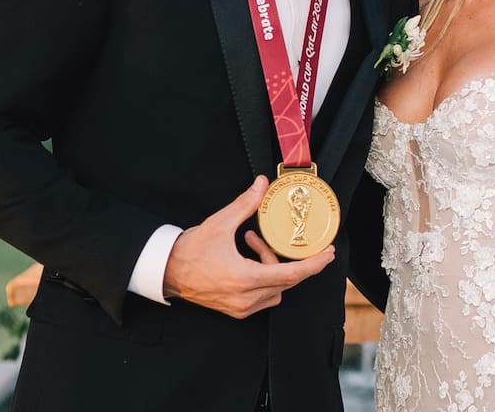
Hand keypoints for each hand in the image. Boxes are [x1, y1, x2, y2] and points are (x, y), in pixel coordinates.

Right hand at [162, 175, 334, 318]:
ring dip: (272, 266)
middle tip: (293, 241)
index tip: (328, 253)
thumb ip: (245, 204)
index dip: (314, 265)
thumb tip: (262, 184)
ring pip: (276, 288)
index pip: (291, 275)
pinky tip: (248, 256)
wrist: (166, 271)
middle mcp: (246, 298)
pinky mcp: (236, 310)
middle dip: (291, 259)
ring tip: (253, 242)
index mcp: (244, 279)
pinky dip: (264, 276)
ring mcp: (241, 307)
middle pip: (286, 281)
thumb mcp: (220, 223)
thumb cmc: (190, 250)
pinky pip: (264, 295)